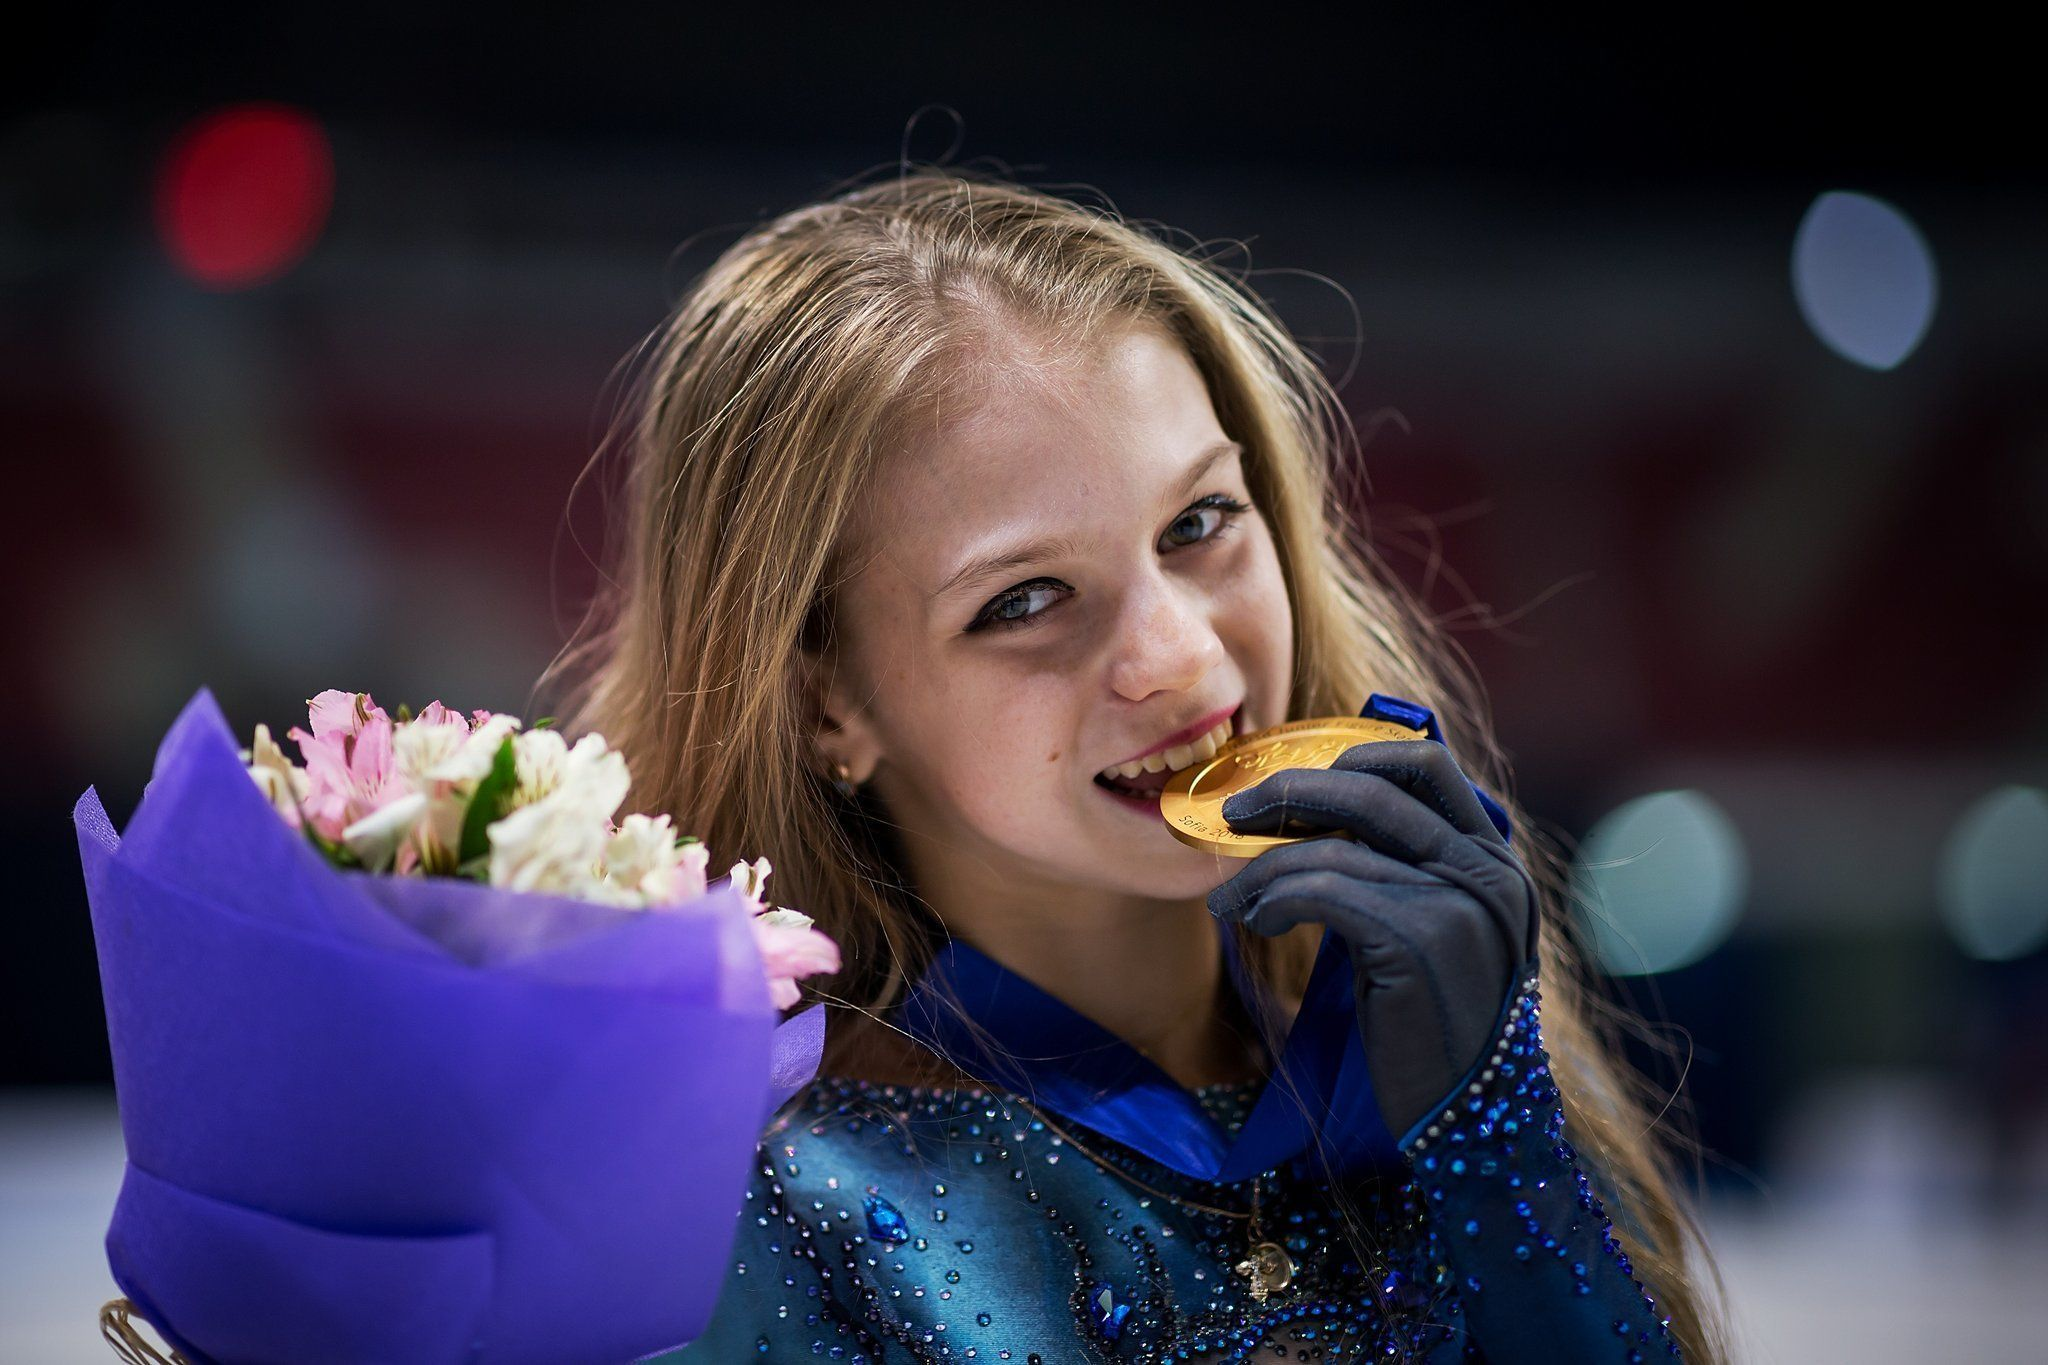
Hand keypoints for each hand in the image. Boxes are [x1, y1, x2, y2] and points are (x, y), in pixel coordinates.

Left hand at [1205, 736, 1539, 1141]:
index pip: (1428, 765)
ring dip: (1263, 868)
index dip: (1355, 755)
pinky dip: (1273, 898)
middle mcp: (1489, 873)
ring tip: (1232, 901)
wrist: (1469, 1129)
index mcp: (1496, 864)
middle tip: (1232, 814)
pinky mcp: (1419, 941)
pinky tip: (1256, 920)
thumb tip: (1313, 822)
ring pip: (1333, 845)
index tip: (1295, 782)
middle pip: (1373, 787)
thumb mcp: (1432, 941)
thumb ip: (1401, 878)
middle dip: (1289, 792)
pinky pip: (1321, 889)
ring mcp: (1460, 904)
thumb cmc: (1434, 1035)